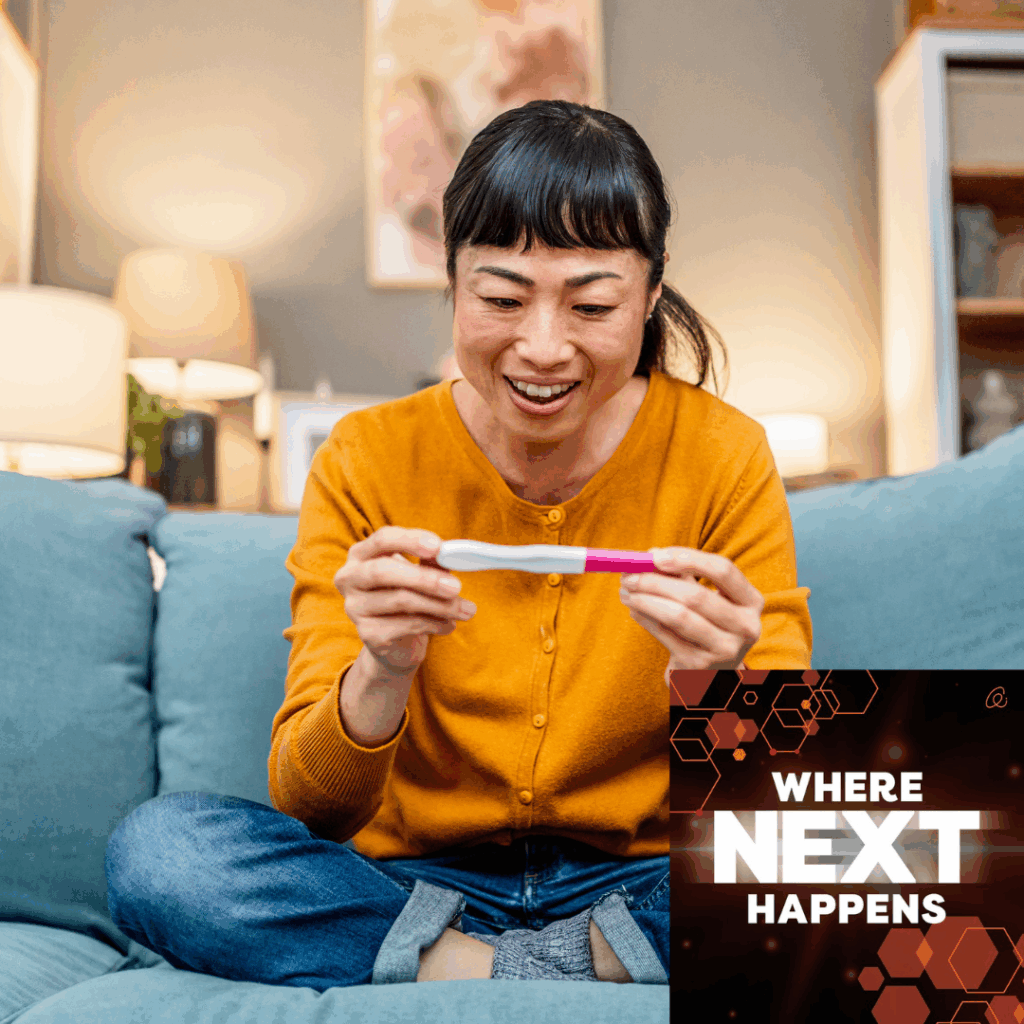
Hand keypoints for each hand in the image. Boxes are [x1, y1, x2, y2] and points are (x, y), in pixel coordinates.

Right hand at [334, 527, 475, 676]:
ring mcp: (355, 607)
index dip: (410, 540)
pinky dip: (434, 624)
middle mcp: (349, 578)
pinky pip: (405, 625)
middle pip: (383, 571)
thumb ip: (432, 562)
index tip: (439, 547)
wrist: (397, 642)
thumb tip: (452, 554)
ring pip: (399, 600)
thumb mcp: (421, 574)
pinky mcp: (367, 634)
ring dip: (439, 605)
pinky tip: (449, 625)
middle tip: (456, 587)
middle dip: (424, 578)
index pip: (382, 539)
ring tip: (467, 610)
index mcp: (362, 554)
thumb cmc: (410, 596)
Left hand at [619, 547, 763, 670]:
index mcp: (751, 602)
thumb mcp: (706, 599)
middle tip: (629, 575)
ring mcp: (724, 649)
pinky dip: (645, 618)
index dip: (688, 558)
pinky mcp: (699, 666)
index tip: (655, 555)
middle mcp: (745, 627)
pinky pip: (666, 635)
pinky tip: (634, 610)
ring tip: (626, 592)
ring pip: (678, 616)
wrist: (710, 675)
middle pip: (695, 595)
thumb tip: (650, 556)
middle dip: (655, 581)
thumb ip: (683, 575)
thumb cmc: (706, 625)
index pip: (723, 570)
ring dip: (645, 600)